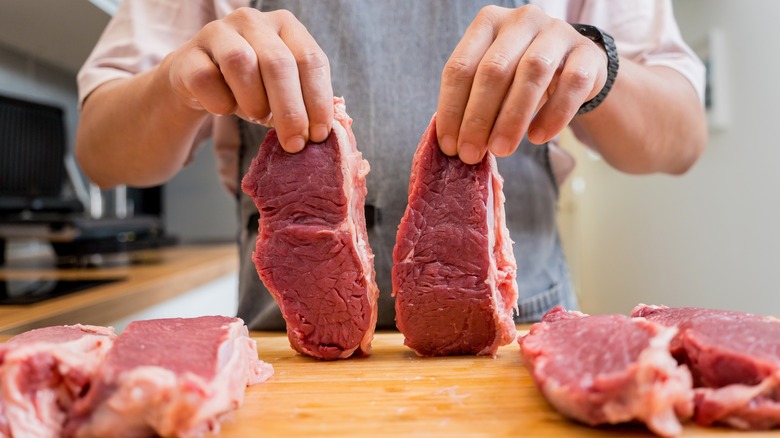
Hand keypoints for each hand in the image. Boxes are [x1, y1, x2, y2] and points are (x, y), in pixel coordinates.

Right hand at [166, 7, 332, 152]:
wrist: (199, 83)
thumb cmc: (251, 88)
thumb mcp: (284, 92)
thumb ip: (306, 103)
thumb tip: (327, 131)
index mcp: (285, 25)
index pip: (310, 59)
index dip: (318, 100)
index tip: (318, 135)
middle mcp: (252, 21)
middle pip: (278, 62)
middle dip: (290, 110)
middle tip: (294, 144)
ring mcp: (217, 32)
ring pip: (241, 62)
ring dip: (254, 100)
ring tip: (257, 116)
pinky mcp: (189, 54)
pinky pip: (206, 79)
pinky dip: (219, 103)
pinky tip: (224, 109)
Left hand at [436, 5, 607, 163]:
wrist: (575, 67)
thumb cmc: (521, 76)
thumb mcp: (493, 82)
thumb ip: (472, 102)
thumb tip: (453, 144)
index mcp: (488, 23)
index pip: (461, 67)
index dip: (452, 109)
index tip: (449, 145)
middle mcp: (522, 20)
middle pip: (494, 70)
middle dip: (478, 118)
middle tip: (471, 154)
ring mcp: (557, 32)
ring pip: (532, 72)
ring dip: (512, 118)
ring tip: (501, 150)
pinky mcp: (588, 54)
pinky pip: (571, 85)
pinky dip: (553, 116)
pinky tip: (537, 138)